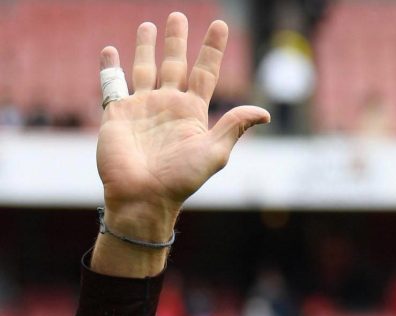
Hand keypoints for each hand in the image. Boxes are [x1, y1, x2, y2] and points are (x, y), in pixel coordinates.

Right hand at [96, 12, 268, 241]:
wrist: (143, 196)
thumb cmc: (181, 179)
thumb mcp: (215, 152)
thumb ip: (234, 127)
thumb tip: (265, 112)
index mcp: (193, 112)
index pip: (205, 72)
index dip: (212, 49)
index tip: (220, 25)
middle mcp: (168, 106)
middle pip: (175, 64)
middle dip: (177, 40)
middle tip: (178, 15)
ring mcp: (142, 108)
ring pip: (145, 68)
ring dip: (146, 47)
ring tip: (148, 24)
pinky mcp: (117, 114)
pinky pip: (113, 84)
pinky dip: (110, 67)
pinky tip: (111, 50)